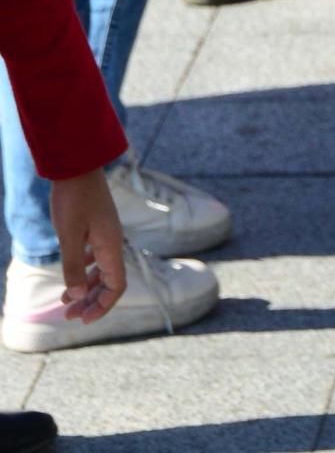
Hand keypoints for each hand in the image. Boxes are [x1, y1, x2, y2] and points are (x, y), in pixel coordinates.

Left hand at [51, 168, 125, 321]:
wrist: (77, 165)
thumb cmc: (73, 199)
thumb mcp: (68, 236)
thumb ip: (74, 267)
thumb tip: (79, 296)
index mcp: (111, 246)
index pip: (117, 286)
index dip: (103, 306)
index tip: (83, 319)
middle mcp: (112, 242)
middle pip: (109, 281)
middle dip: (92, 301)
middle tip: (69, 316)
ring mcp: (105, 234)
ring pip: (102, 270)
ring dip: (87, 288)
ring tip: (66, 301)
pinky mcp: (97, 226)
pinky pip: (95, 256)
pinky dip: (84, 271)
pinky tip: (71, 275)